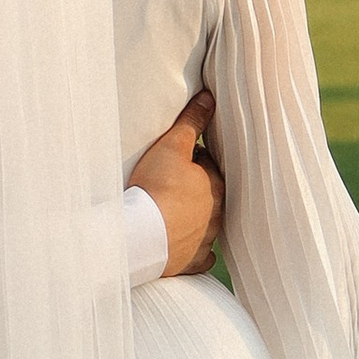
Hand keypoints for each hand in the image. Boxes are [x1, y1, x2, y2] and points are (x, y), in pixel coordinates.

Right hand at [128, 89, 222, 278]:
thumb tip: (210, 97)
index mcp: (215, 185)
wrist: (141, 237)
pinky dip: (194, 250)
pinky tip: (184, 245)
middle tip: (173, 183)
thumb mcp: (171, 146)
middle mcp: (217, 214)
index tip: (178, 158)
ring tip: (173, 211)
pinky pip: (201, 256)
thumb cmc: (156, 188)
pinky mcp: (193, 261)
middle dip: (196, 189)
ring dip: (195, 218)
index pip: (209, 166)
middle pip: (209, 195)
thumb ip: (192, 121)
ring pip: (208, 225)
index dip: (193, 159)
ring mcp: (206, 240)